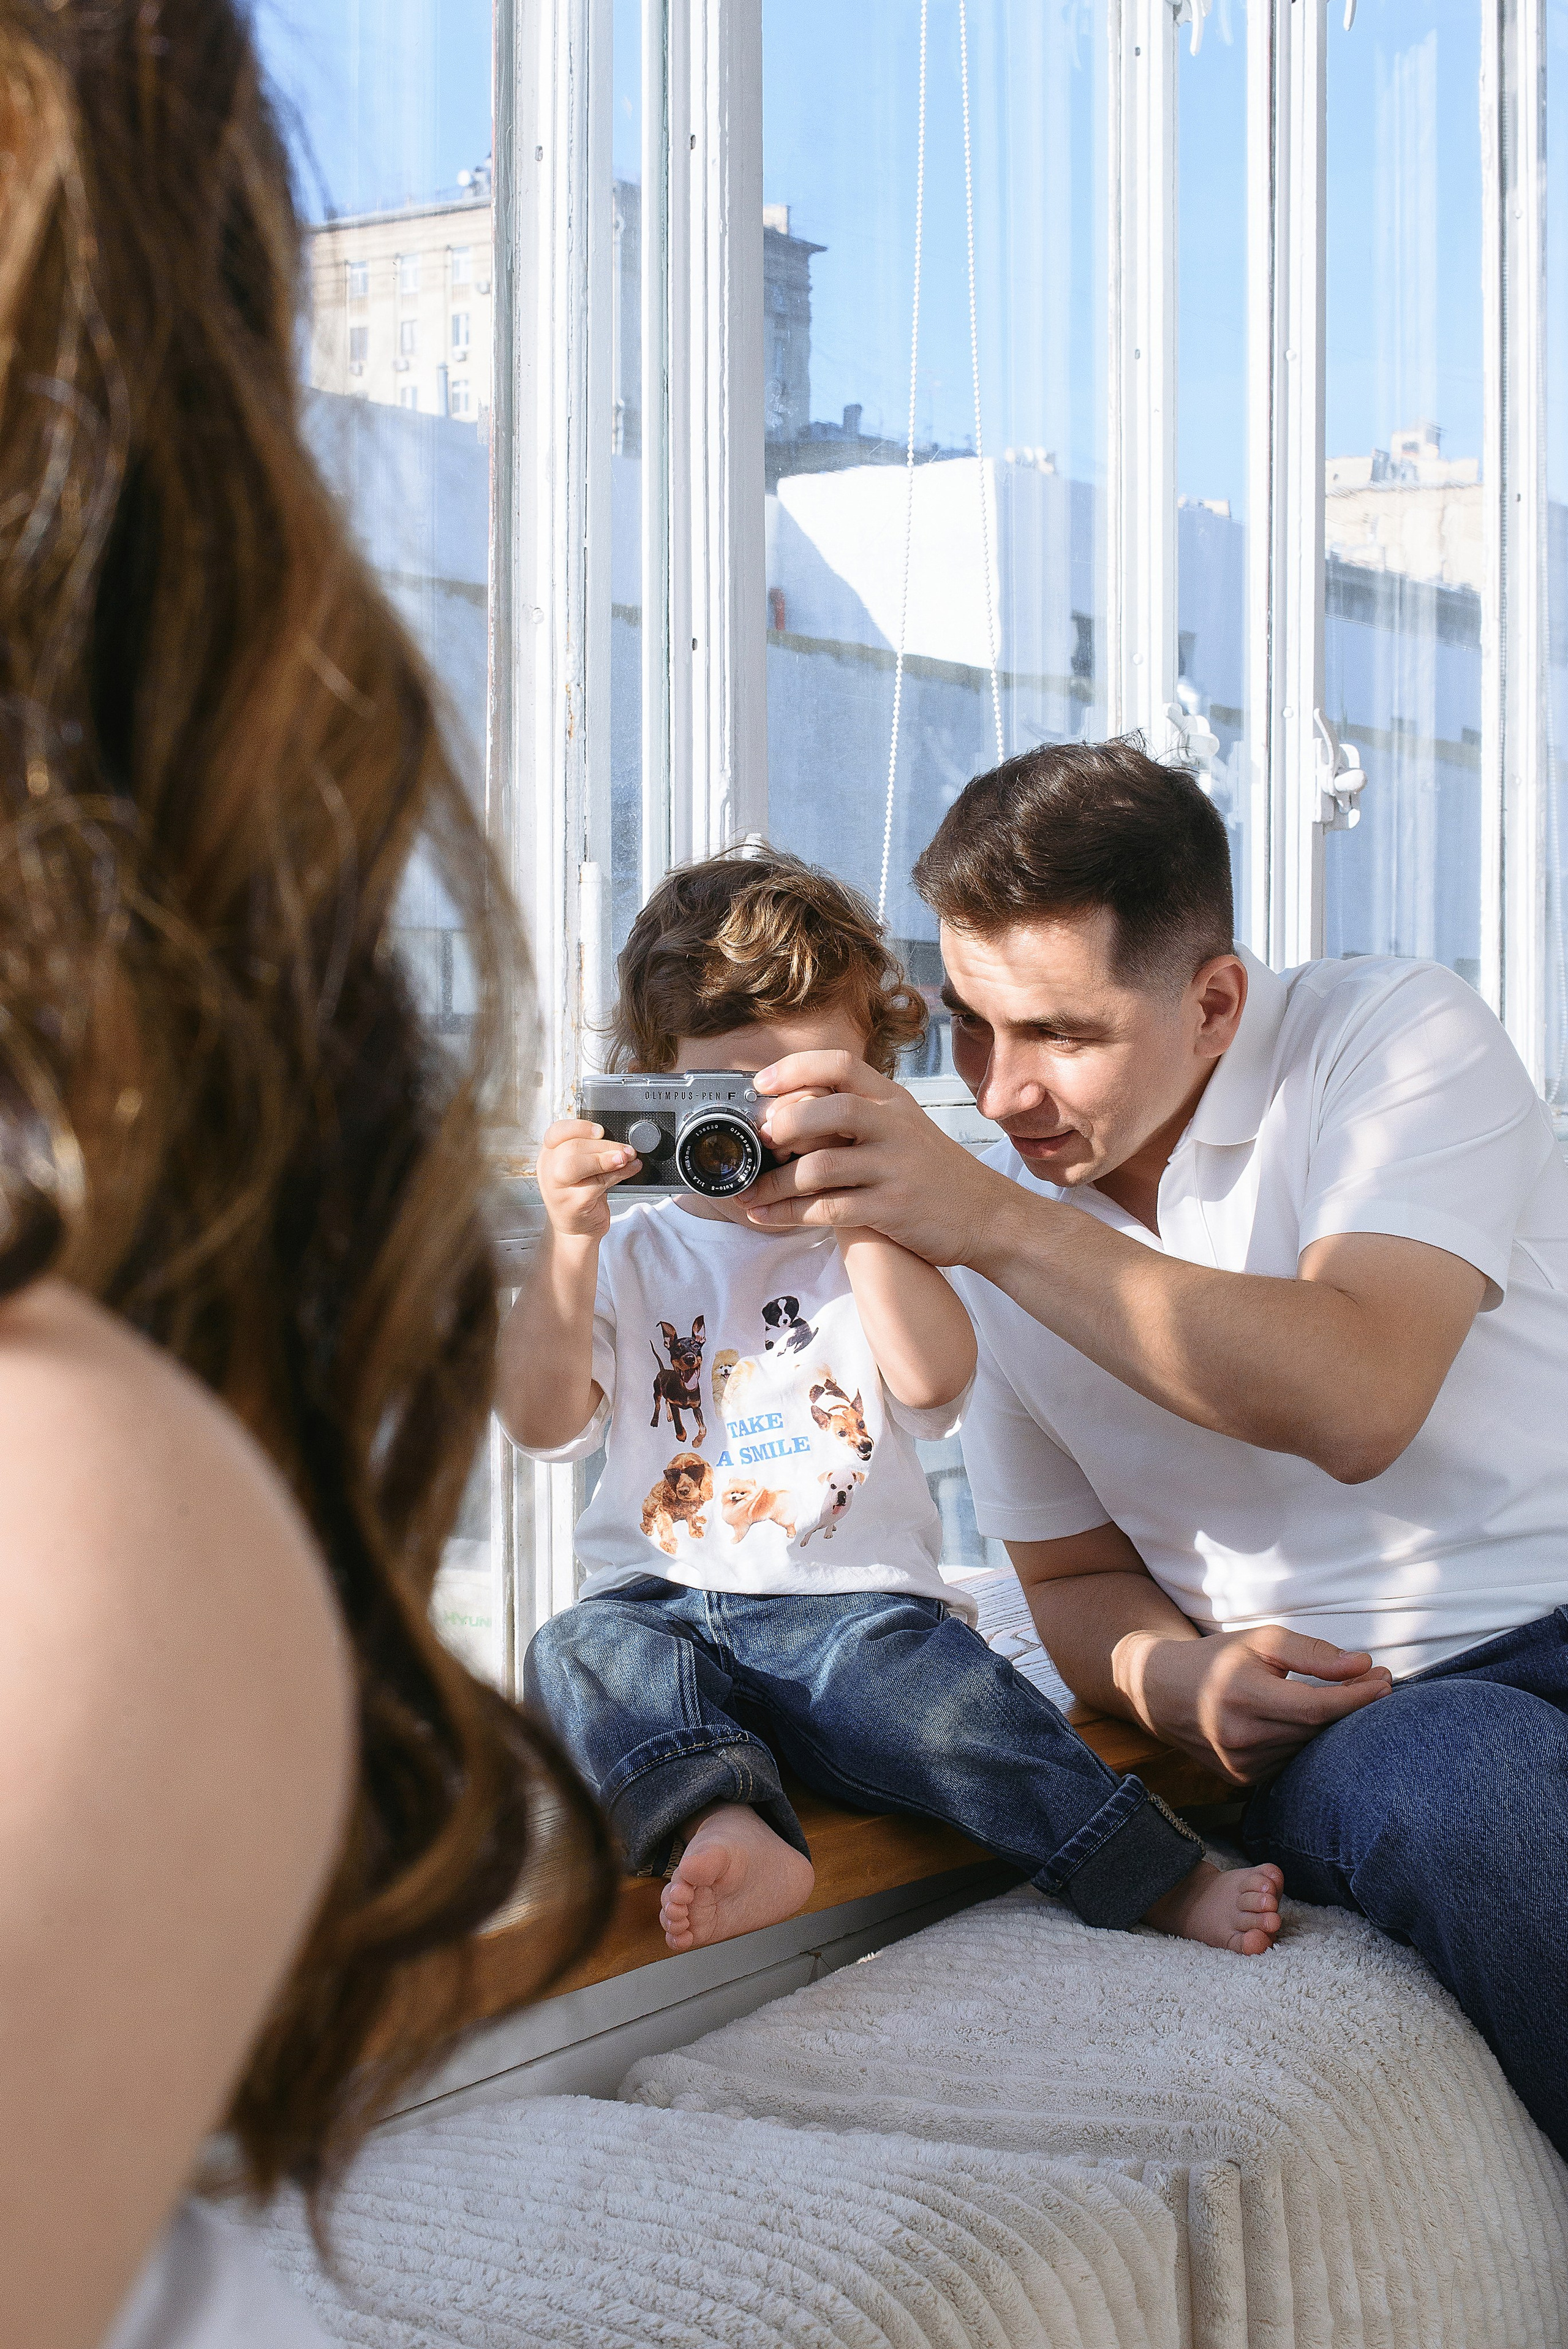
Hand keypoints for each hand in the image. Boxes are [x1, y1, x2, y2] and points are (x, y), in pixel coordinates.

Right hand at [535, 1117, 640, 1242]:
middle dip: (604, 1145)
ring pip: (576, 1164)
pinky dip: (618, 1174)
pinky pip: (597, 1183)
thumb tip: (619, 1140)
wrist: (576, 1230)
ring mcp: (558, 1189)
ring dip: (605, 1158)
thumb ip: (591, 1152)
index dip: (580, 1127)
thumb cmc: (579, 1195)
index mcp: (549, 1156)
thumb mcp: (580, 1169)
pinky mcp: (574, 1203)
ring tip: (625, 1159)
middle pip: (571, 1147)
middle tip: (625, 1149)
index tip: (600, 1131)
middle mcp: (549, 1171)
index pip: (556, 1132)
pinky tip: (630, 1170)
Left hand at [748, 1050, 1013, 1267]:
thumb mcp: (906, 1127)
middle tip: (759, 1142)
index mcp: (893, 1100)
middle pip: (830, 1109)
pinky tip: (766, 1217)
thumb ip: (861, 1113)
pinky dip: (788, 1214)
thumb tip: (795, 1107)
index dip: (794, 1069)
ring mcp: (894, 1168)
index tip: (761, 1084)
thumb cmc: (935, 1173)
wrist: (989, 1217)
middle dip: (784, 1124)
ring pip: (821, 1167)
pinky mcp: (891, 1209)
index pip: (839, 1065)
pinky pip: (829, 1210)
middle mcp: (894, 1127)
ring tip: (749, 1193)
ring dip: (776, 1183)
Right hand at [1117, 1624, 1393, 1784]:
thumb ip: (1312, 1653)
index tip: (1385, 1680)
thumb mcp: (1259, 1641)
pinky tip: (1310, 1723)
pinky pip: (1290, 1761)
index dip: (1357, 1696)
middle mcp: (1241, 1736)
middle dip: (1353, 1707)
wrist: (1161, 1692)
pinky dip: (1306, 1742)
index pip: (1317, 1706)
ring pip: (1307, 1748)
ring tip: (1346, 1700)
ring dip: (1332, 1727)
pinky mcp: (1242, 1780)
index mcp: (1244, 1695)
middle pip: (1317, 1729)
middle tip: (1378, 1684)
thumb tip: (1363, 1666)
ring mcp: (1241, 1764)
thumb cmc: (1216, 1659)